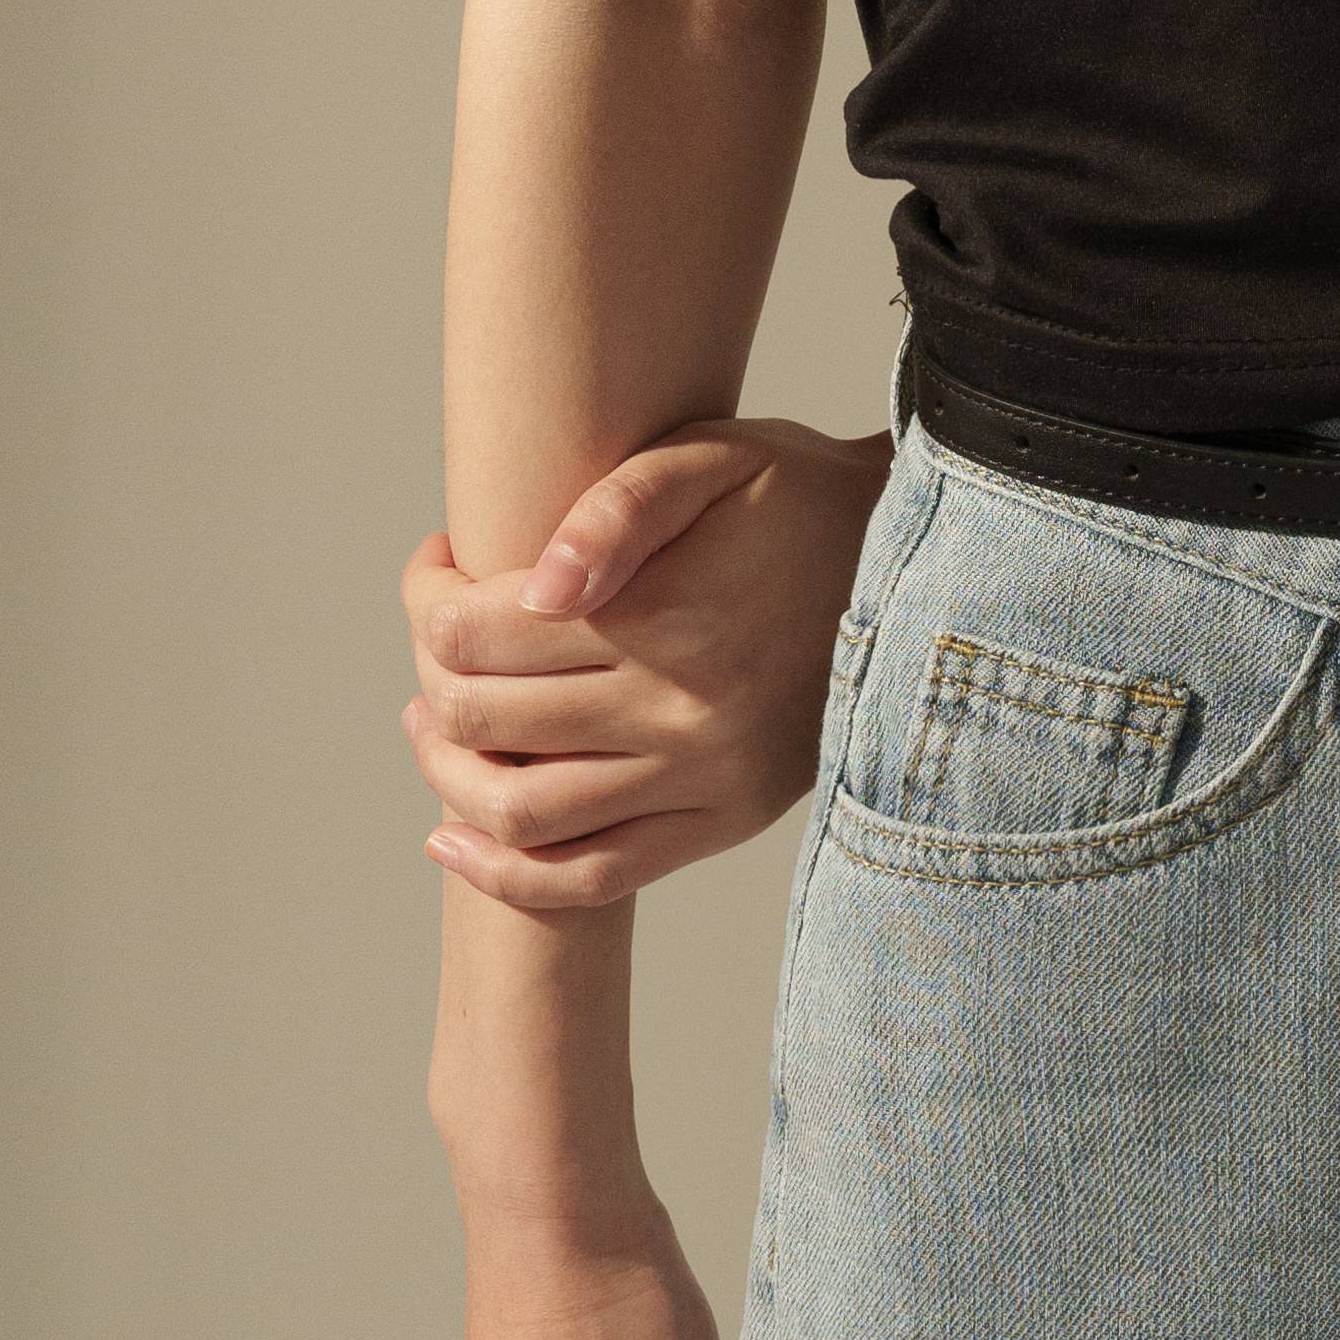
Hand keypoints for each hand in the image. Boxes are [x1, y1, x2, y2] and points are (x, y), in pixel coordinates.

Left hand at [399, 408, 889, 920]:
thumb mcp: (712, 461)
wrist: (912, 570)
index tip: (437, 562)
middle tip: (434, 637)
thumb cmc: (793, 498)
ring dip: (447, 774)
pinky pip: (593, 878)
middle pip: (481, 718)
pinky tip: (452, 839)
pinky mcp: (722, 822)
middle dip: (429, 674)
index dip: (426, 595)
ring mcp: (702, 778)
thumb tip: (530, 588)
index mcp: (667, 615)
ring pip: (522, 812)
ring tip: (435, 724)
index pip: (475, 631)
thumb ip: (616, 509)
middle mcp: (682, 710)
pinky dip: (505, 876)